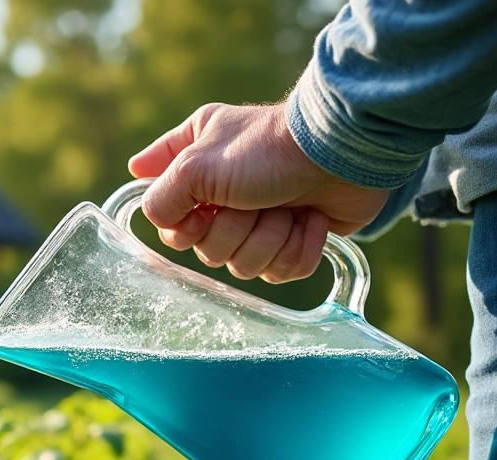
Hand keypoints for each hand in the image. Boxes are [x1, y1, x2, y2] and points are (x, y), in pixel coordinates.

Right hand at [128, 103, 389, 282]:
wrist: (341, 154)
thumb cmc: (266, 151)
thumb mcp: (196, 166)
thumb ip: (161, 199)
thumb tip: (156, 219)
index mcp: (192, 164)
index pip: (164, 218)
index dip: (183, 225)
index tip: (203, 210)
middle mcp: (221, 191)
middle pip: (206, 250)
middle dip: (235, 232)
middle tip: (253, 203)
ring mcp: (258, 217)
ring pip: (243, 267)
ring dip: (269, 239)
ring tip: (286, 210)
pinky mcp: (292, 237)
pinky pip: (281, 272)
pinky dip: (298, 248)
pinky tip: (309, 221)